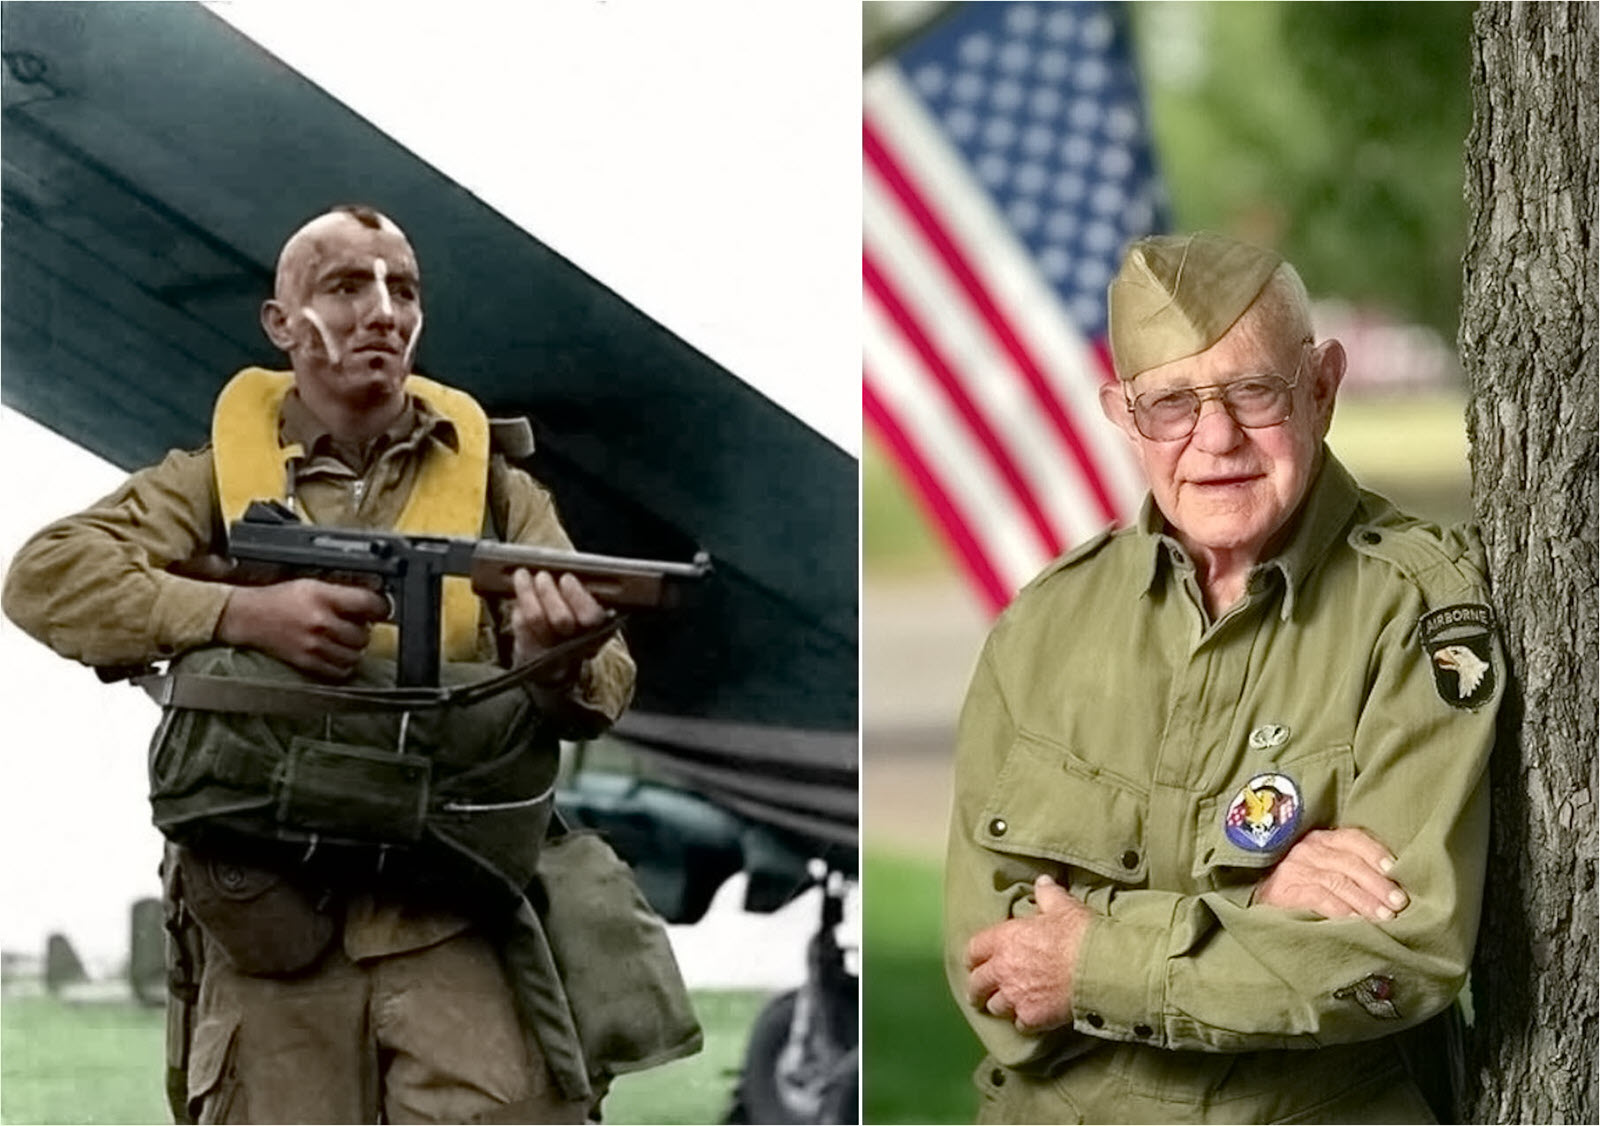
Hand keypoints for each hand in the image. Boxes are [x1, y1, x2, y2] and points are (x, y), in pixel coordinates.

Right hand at [216, 579, 387, 679]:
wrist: (248, 617)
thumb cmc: (279, 599)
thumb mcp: (313, 584)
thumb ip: (343, 593)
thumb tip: (372, 601)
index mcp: (323, 597)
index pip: (369, 604)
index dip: (380, 607)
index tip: (380, 609)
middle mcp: (321, 622)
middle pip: (364, 633)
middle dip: (363, 629)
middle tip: (354, 624)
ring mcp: (314, 645)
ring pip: (355, 654)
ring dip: (354, 648)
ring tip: (343, 639)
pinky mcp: (307, 662)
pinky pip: (340, 670)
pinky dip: (343, 664)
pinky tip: (336, 653)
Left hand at [509, 569, 609, 685]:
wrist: (556, 660)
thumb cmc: (575, 620)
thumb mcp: (586, 607)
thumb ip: (580, 592)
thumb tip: (562, 572)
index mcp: (600, 630)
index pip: (591, 616)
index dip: (577, 596)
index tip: (566, 578)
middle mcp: (578, 646)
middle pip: (562, 619)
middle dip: (549, 592)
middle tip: (542, 576)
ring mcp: (551, 654)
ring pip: (536, 618)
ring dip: (528, 592)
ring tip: (524, 576)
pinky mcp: (529, 653)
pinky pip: (520, 624)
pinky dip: (519, 605)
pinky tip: (520, 592)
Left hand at [964, 875, 1090, 1032]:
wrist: (1098, 967)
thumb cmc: (1079, 934)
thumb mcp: (1062, 906)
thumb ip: (1047, 894)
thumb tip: (1043, 882)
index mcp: (1005, 939)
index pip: (974, 950)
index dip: (973, 957)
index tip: (974, 962)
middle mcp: (1003, 969)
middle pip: (977, 984)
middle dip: (976, 989)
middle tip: (978, 994)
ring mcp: (1015, 996)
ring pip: (995, 1007)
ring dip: (999, 1006)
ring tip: (1003, 1007)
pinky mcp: (1032, 1017)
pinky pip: (1019, 1025)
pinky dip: (1023, 1023)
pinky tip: (1029, 1019)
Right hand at [1254, 827, 1408, 920]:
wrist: (1253, 895)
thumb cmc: (1295, 882)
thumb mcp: (1319, 865)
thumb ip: (1346, 866)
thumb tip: (1390, 882)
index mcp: (1320, 839)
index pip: (1353, 838)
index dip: (1376, 852)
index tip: (1396, 870)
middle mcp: (1308, 849)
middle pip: (1350, 862)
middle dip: (1378, 883)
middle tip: (1398, 902)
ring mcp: (1295, 868)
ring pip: (1338, 881)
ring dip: (1365, 900)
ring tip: (1385, 916)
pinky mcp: (1285, 889)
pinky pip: (1319, 897)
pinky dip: (1341, 909)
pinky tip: (1356, 920)